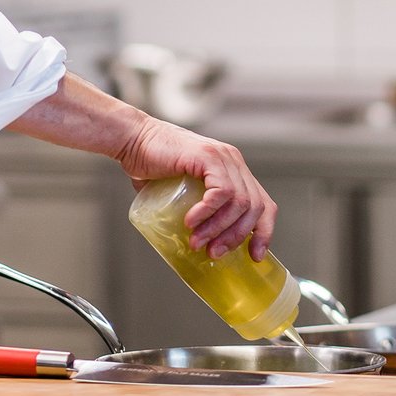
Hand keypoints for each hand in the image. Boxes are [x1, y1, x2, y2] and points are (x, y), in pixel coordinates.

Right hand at [114, 117, 276, 260]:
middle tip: (214, 252)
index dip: (263, 232)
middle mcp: (233, 161)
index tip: (254, 256)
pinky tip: (190, 222)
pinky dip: (208, 212)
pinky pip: (221, 192)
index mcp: (233, 170)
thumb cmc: (151, 166)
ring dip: (220, 229)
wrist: (132, 139)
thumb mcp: (183, 192)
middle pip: (255, 207)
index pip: (264, 203)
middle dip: (236, 237)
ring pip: (240, 202)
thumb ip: (196, 211)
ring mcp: (223, 157)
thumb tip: (200, 245)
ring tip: (197, 241)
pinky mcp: (208, 156)